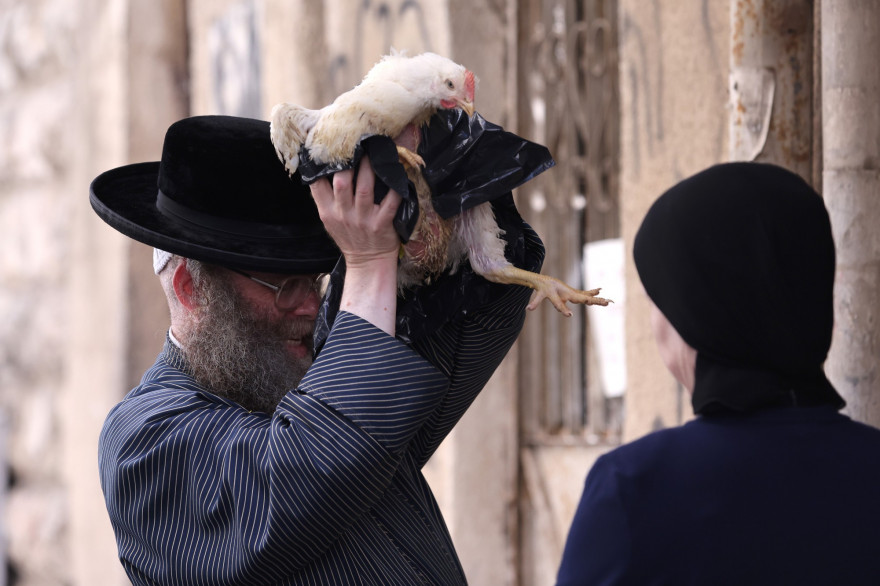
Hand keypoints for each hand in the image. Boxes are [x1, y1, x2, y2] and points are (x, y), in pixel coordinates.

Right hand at [309, 155, 401, 269]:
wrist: (367, 262)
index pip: (316, 185)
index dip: (320, 166)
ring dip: (370, 169)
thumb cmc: (349, 237)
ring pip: (365, 189)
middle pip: (341, 183)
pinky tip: (399, 176)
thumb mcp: (330, 220)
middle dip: (348, 163)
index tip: (328, 149)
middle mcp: (344, 214)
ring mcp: (363, 220)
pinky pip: (390, 204)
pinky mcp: (381, 225)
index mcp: (328, 212)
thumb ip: (325, 199)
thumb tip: (324, 169)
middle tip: (355, 145)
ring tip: (374, 153)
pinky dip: (395, 190)